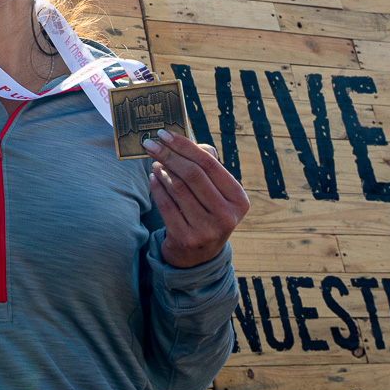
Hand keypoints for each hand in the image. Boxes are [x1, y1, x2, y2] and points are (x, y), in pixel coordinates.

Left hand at [143, 129, 248, 267]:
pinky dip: (156, 187)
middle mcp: (226, 216)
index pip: (209, 164)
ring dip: (161, 170)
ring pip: (178, 188)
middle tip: (150, 143)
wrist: (198, 255)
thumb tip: (182, 140)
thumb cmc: (206, 211)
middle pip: (193, 174)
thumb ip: (205, 164)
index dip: (185, 146)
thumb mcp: (216, 192)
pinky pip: (165, 205)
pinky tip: (153, 178)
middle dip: (168, 154)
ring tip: (155, 162)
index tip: (164, 133)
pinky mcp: (186, 238)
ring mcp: (207, 230)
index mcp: (238, 199)